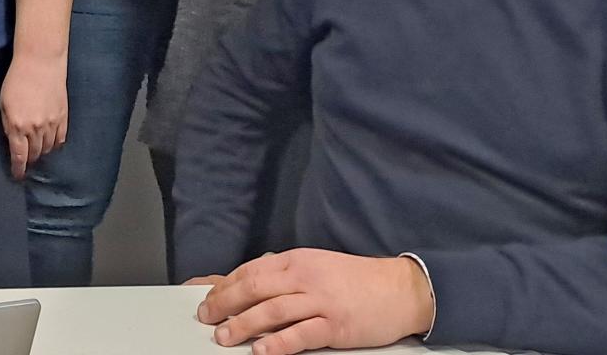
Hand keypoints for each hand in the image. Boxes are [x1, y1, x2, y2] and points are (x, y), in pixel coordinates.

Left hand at [0, 52, 66, 179]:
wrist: (40, 62)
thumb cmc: (17, 79)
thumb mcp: (4, 103)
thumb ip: (8, 125)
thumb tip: (12, 142)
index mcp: (19, 126)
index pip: (19, 156)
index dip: (18, 169)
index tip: (17, 176)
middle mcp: (36, 129)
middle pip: (35, 154)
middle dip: (29, 160)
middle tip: (26, 161)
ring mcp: (52, 123)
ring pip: (48, 148)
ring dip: (42, 152)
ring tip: (37, 152)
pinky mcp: (63, 116)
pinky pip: (61, 138)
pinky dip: (55, 144)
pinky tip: (51, 144)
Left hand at [194, 249, 432, 354]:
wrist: (400, 289)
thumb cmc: (356, 280)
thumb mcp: (317, 266)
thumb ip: (285, 274)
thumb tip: (249, 284)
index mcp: (297, 260)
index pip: (251, 270)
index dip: (225, 285)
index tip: (207, 298)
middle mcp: (305, 277)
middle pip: (255, 287)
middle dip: (225, 303)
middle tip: (206, 317)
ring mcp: (321, 301)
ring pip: (272, 310)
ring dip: (244, 324)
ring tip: (224, 337)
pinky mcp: (335, 325)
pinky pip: (301, 334)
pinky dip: (278, 343)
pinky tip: (261, 351)